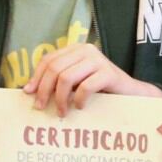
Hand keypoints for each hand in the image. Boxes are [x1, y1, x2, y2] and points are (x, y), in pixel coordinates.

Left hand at [24, 43, 160, 115]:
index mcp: (76, 49)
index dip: (36, 76)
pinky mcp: (108, 73)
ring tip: (62, 112)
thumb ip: (59, 81)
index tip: (28, 93)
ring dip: (60, 98)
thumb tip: (30, 90)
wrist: (132, 94)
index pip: (48, 59)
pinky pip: (84, 87)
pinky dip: (78, 100)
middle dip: (44, 90)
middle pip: (54, 68)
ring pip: (66, 77)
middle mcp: (86, 50)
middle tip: (42, 107)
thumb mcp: (77, 82)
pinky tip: (80, 107)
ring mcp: (98, 60)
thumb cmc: (101, 90)